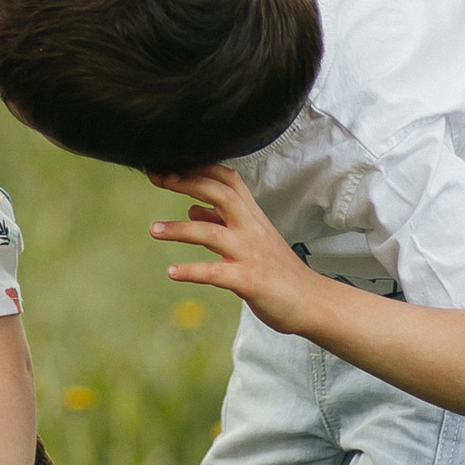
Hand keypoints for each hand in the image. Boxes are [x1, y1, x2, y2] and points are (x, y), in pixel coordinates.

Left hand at [149, 166, 318, 336]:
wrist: (311, 301)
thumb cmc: (279, 270)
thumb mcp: (252, 239)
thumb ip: (222, 221)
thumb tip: (193, 206)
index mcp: (252, 217)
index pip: (228, 180)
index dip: (200, 168)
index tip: (170, 163)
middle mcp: (251, 229)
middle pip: (221, 194)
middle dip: (188, 182)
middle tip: (158, 177)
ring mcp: (250, 254)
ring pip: (212, 233)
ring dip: (180, 229)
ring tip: (153, 229)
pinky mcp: (249, 281)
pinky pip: (217, 273)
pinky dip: (192, 271)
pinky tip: (171, 272)